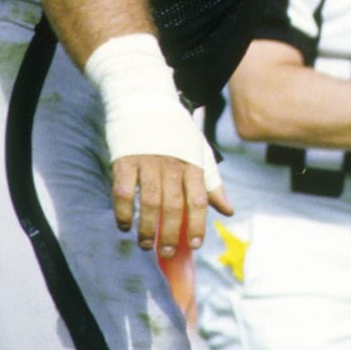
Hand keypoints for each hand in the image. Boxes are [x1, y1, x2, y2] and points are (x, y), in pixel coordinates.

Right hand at [86, 33, 233, 254]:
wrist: (144, 97)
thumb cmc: (174, 130)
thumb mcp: (198, 150)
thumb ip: (211, 182)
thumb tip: (227, 211)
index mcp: (192, 162)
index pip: (199, 200)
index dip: (198, 225)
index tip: (194, 245)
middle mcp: (173, 164)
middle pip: (173, 207)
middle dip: (170, 234)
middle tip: (165, 252)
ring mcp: (148, 162)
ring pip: (149, 203)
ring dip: (147, 228)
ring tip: (146, 244)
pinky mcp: (125, 160)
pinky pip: (123, 192)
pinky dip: (124, 212)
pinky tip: (124, 225)